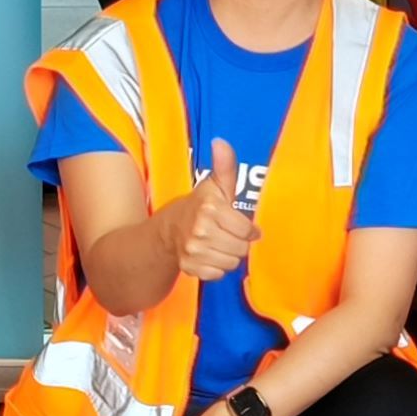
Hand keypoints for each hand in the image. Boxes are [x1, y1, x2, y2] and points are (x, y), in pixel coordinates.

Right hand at [163, 140, 258, 284]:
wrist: (168, 228)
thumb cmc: (199, 206)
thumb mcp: (215, 185)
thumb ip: (225, 165)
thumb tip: (221, 142)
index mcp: (210, 208)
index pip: (246, 230)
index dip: (247, 228)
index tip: (240, 224)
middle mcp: (200, 230)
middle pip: (240, 249)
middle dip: (238, 242)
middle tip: (228, 233)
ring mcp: (193, 251)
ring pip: (231, 263)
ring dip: (228, 255)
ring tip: (219, 243)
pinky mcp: (189, 267)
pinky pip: (218, 274)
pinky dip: (216, 267)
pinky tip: (210, 254)